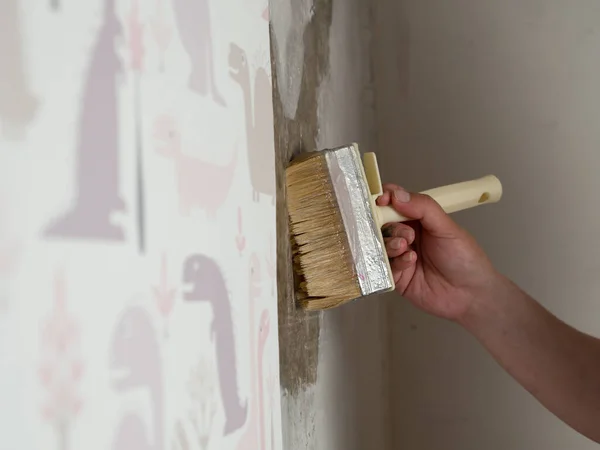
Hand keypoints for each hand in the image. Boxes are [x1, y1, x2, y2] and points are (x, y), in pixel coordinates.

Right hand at [376, 183, 497, 320]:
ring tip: (405, 247)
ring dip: (391, 243)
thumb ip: (423, 207)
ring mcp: (399, 256)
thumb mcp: (446, 228)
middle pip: (383, 223)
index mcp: (418, 219)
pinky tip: (410, 262)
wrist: (471, 295)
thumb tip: (396, 194)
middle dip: (390, 226)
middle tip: (407, 234)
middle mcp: (406, 236)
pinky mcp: (396, 276)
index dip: (385, 198)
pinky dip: (395, 260)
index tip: (382, 200)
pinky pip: (385, 265)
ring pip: (381, 244)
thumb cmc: (464, 258)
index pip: (395, 203)